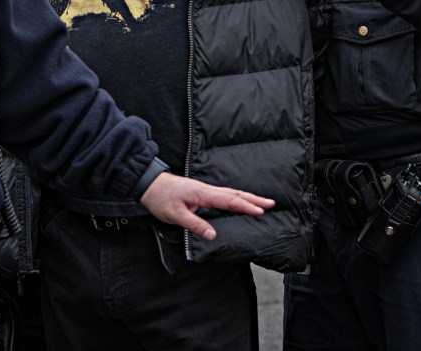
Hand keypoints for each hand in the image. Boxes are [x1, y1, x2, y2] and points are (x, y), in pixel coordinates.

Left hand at [139, 173, 273, 240]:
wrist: (148, 184)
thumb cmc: (160, 198)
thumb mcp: (175, 215)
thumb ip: (194, 224)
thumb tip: (213, 235)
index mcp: (203, 194)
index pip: (229, 200)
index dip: (246, 206)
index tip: (261, 210)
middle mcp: (207, 190)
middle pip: (235, 194)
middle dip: (254, 199)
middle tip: (272, 203)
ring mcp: (205, 191)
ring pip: (231, 193)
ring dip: (247, 197)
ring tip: (263, 202)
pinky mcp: (201, 193)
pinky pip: (223, 196)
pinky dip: (236, 198)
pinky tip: (240, 202)